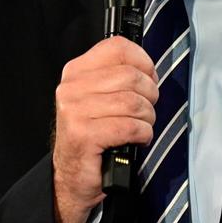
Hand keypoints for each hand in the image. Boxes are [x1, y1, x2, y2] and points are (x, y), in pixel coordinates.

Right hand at [52, 37, 158, 222]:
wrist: (73, 175)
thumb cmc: (93, 135)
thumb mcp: (99, 97)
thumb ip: (116, 77)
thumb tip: (149, 68)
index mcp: (76, 71)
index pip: (117, 47)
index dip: (143, 61)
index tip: (149, 76)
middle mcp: (71, 87)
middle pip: (130, 75)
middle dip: (150, 95)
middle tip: (146, 110)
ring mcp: (74, 110)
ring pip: (133, 102)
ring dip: (147, 118)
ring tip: (141, 126)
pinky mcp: (83, 134)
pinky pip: (130, 126)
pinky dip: (142, 134)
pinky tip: (136, 139)